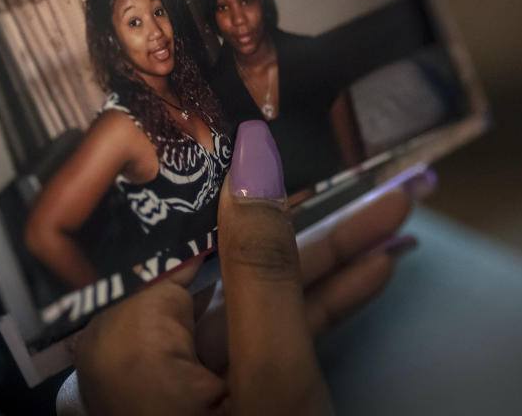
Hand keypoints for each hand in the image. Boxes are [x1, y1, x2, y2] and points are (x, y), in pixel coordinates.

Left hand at [59, 121, 434, 414]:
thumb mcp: (274, 378)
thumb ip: (260, 264)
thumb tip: (251, 157)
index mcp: (122, 342)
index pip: (176, 229)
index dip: (237, 178)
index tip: (286, 132)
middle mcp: (137, 353)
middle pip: (227, 259)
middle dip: (312, 219)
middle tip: (375, 174)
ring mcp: (180, 379)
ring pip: (257, 296)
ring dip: (331, 258)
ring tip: (399, 209)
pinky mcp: (220, 397)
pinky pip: (266, 337)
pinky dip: (320, 307)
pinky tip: (375, 267)